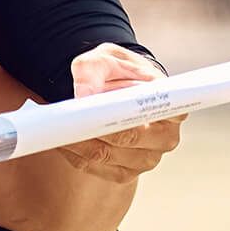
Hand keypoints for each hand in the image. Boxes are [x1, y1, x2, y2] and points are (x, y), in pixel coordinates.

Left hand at [60, 44, 181, 184]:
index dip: (132, 110)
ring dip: (79, 141)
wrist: (116, 87)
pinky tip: (59, 137)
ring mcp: (144, 159)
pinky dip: (73, 151)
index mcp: (171, 107)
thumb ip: (93, 68)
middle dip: (96, 127)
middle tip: (69, 117)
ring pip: (106, 155)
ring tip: (58, 124)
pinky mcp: (122, 172)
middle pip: (128, 138)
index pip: (160, 113)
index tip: (105, 106)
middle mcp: (164, 138)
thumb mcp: (106, 58)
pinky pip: (92, 165)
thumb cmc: (117, 72)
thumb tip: (83, 94)